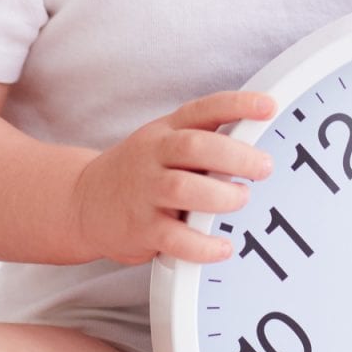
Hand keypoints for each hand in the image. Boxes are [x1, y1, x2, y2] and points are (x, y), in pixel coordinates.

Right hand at [70, 90, 275, 266]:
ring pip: (183, 189)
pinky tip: (222, 246)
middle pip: (194, 146)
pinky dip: (202, 245)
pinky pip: (173, 238)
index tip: (268, 107)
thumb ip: (206, 138)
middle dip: (235, 156)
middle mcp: (153, 156)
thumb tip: (260, 141)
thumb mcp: (165, 142)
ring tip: (241, 200)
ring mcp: (144, 192)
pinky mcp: (140, 229)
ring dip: (220, 196)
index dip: (237, 105)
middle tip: (263, 167)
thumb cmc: (140, 171)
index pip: (204, 109)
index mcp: (166, 131)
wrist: (83, 202)